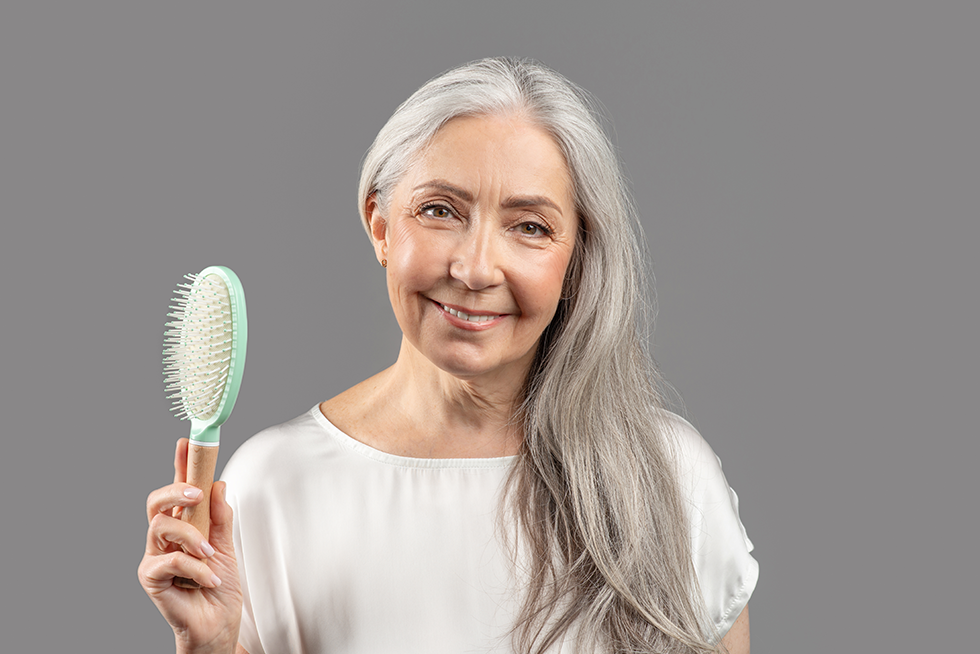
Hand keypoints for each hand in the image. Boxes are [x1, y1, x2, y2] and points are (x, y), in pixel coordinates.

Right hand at [138, 438, 243, 653]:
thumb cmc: (220, 586)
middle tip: (197, 493)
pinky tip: (211, 578)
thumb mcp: (227, 546)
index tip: (185, 443)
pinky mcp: (150, 578)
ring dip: (191, 537)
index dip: (179, 465)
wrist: (217, 623)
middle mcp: (164, 538)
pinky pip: (170, 561)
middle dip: (175, 490)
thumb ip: (220, 516)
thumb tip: (218, 484)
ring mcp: (154, 556)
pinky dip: (196, 568)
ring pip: (161, 527)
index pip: (178, 490)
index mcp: (183, 525)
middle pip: (155, 502)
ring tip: (211, 555)